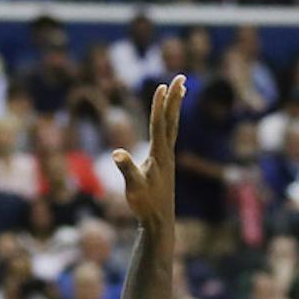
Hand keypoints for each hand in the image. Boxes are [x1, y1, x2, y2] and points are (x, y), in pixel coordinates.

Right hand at [114, 76, 183, 230]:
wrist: (159, 221)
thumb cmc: (145, 204)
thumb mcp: (133, 187)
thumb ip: (127, 170)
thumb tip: (117, 153)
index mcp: (159, 155)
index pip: (159, 124)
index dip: (160, 105)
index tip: (162, 86)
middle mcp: (167, 153)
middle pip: (172, 119)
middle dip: (176, 98)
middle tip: (182, 77)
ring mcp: (168, 158)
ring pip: (173, 126)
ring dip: (176, 107)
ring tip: (181, 90)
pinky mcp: (165, 163)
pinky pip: (169, 135)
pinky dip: (170, 121)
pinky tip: (169, 120)